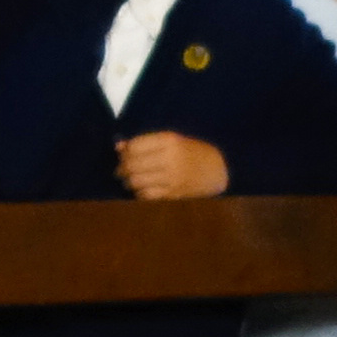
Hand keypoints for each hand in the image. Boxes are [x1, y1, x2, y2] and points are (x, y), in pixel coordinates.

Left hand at [115, 127, 229, 201]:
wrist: (218, 170)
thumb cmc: (193, 152)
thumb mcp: (172, 140)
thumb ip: (146, 142)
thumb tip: (118, 146)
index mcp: (170, 141)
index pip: (135, 146)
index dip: (124, 152)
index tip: (122, 155)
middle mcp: (170, 159)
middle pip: (133, 165)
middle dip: (122, 168)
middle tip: (120, 170)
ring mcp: (172, 178)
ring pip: (137, 182)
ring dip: (128, 182)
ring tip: (129, 180)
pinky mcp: (173, 194)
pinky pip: (146, 196)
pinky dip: (139, 193)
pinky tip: (142, 189)